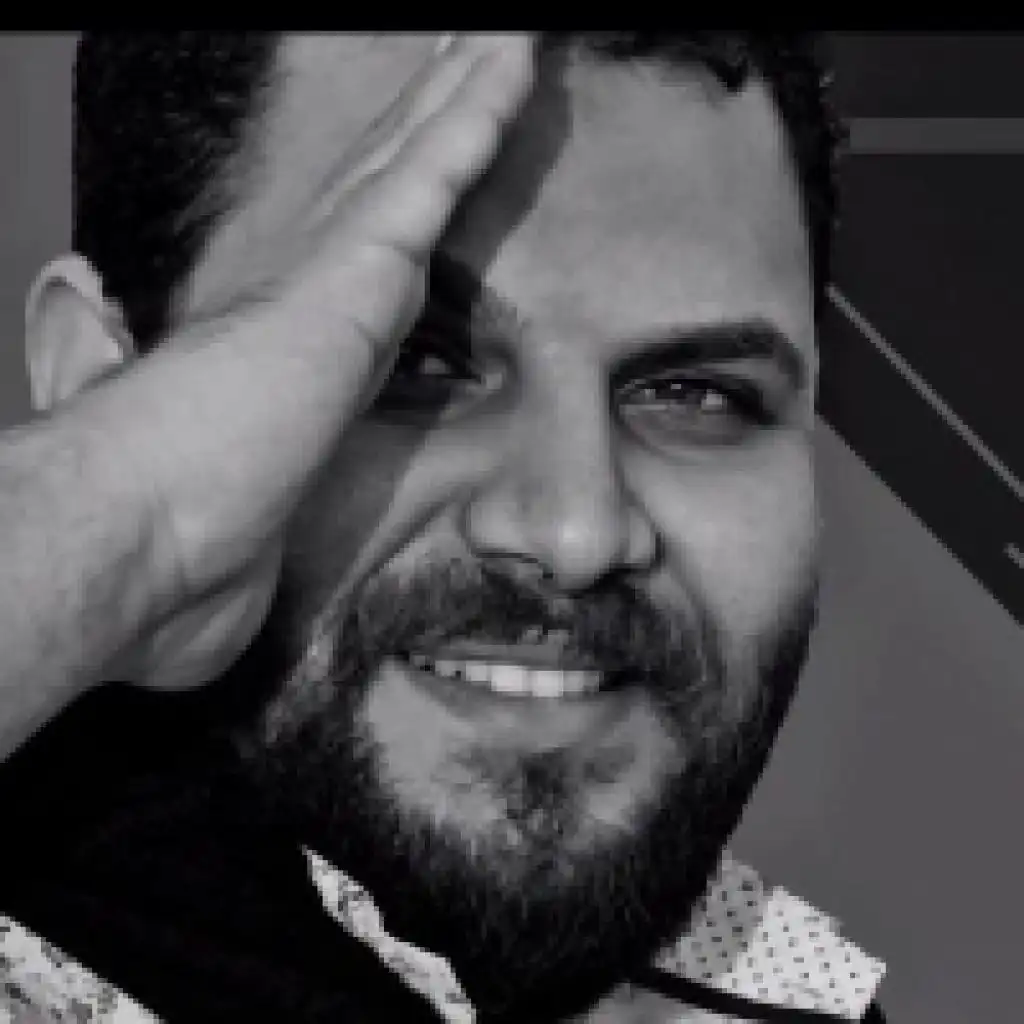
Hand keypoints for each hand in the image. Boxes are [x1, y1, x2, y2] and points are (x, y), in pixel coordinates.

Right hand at [82, 34, 535, 688]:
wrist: (130, 542)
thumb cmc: (168, 553)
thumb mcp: (213, 524)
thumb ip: (185, 457)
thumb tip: (106, 358)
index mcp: (283, 354)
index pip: (346, 261)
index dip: (378, 208)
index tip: (406, 184)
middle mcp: (303, 295)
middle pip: (378, 189)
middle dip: (422, 125)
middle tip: (464, 66)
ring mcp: (326, 275)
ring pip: (412, 162)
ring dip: (458, 97)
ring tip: (501, 42)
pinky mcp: (355, 270)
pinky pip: (436, 173)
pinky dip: (476, 112)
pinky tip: (512, 58)